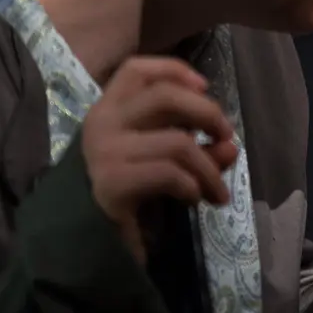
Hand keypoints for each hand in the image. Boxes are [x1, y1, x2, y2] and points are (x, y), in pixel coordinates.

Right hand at [80, 56, 238, 263]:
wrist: (82, 242)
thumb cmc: (125, 195)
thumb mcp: (165, 163)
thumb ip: (199, 150)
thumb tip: (230, 145)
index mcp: (108, 111)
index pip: (136, 70)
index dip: (174, 70)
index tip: (205, 87)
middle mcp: (102, 123)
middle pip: (165, 96)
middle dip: (207, 113)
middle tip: (227, 136)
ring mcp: (104, 152)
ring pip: (178, 142)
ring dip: (209, 168)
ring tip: (217, 191)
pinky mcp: (111, 183)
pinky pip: (169, 173)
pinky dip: (193, 186)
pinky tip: (194, 199)